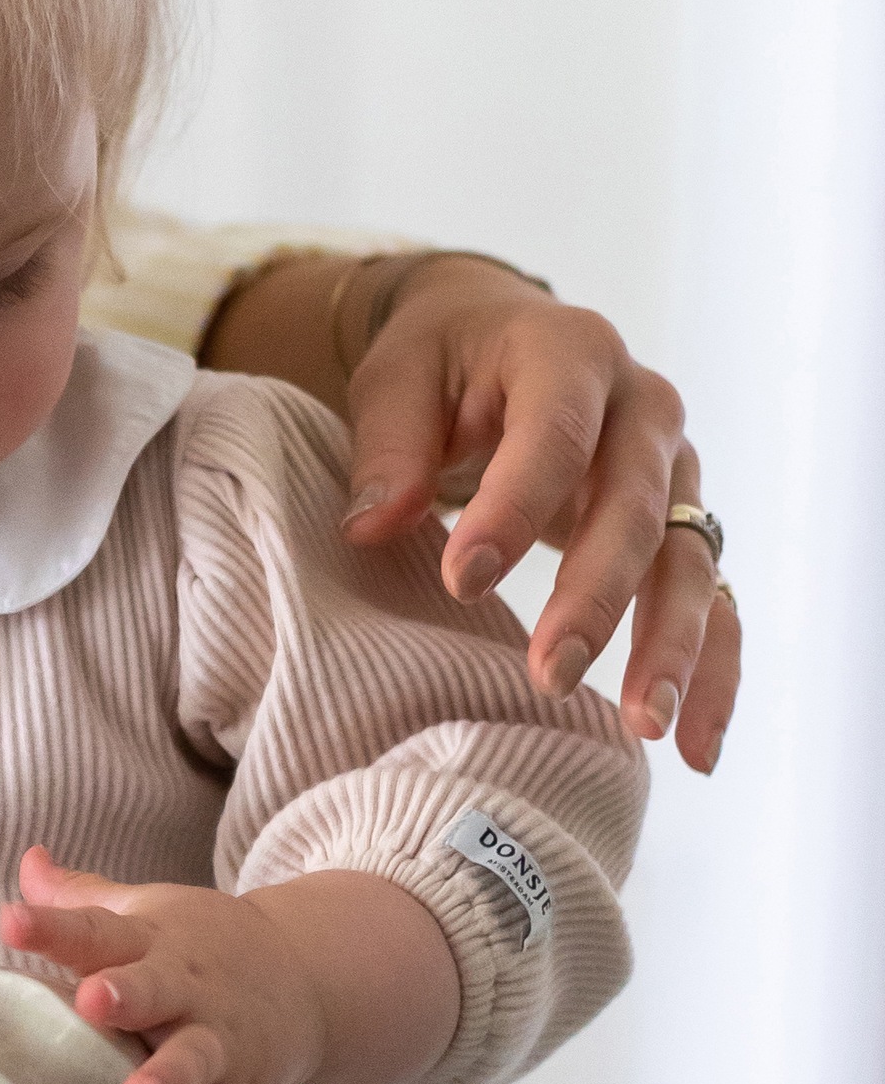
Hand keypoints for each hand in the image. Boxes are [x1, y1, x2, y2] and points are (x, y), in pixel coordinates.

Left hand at [1, 849, 459, 1083]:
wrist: (307, 976)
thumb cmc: (196, 947)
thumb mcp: (145, 909)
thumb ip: (78, 898)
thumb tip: (25, 860)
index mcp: (149, 943)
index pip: (93, 930)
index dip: (50, 926)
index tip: (11, 921)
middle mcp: (184, 992)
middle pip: (154, 989)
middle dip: (125, 995)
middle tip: (93, 1000)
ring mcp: (215, 1046)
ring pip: (192, 1063)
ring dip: (167, 1080)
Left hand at [338, 253, 735, 770]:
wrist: (493, 336)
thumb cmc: (439, 361)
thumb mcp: (397, 378)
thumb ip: (389, 447)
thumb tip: (371, 527)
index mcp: (571, 353)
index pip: (554, 435)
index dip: (514, 509)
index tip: (461, 582)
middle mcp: (643, 408)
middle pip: (634, 510)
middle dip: (595, 598)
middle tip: (547, 673)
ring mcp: (673, 470)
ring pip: (688, 563)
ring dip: (672, 647)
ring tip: (645, 727)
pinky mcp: (680, 526)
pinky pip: (713, 600)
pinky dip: (713, 671)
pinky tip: (693, 747)